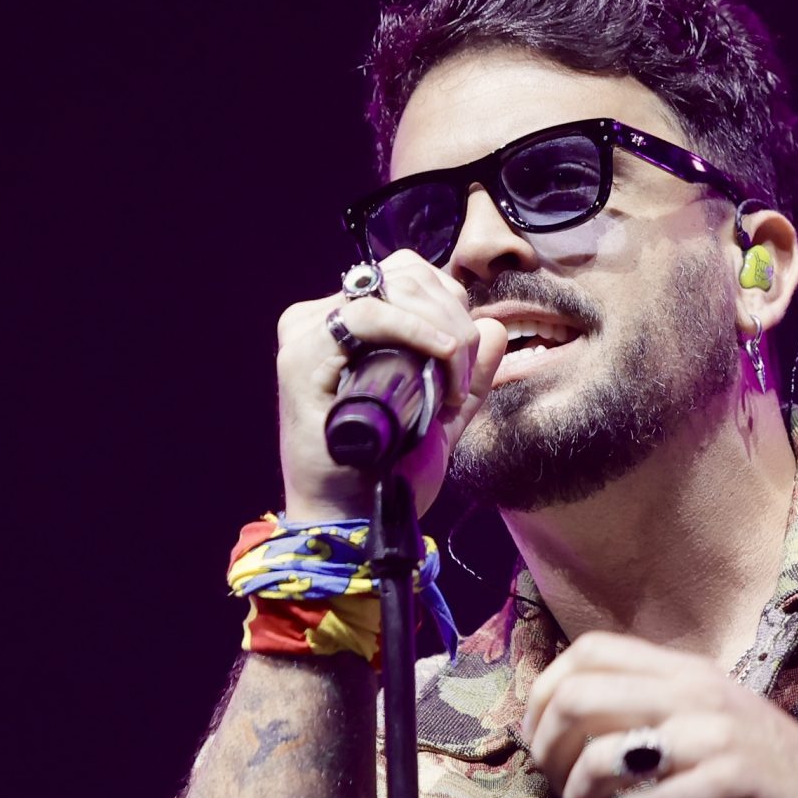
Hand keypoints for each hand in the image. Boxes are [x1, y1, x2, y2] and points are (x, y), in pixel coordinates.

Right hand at [276, 250, 508, 519]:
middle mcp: (324, 321)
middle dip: (454, 317)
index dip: (451, 304)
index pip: (410, 277)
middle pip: (407, 275)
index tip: (467, 357)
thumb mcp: (442, 420)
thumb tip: (495, 326)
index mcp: (350, 327)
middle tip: (461, 378)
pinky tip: (443, 355)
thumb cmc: (389, 475)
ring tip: (449, 386)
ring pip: (393, 289)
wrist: (356, 522)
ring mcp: (308, 334)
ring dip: (442, 329)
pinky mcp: (301, 355)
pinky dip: (415, 330)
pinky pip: (367, 315)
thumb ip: (470, 379)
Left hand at [519, 632, 797, 797]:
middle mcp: (699, 693)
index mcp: (690, 671)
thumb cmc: (778, 782)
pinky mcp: (729, 787)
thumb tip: (577, 725)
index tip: (539, 741)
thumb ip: (660, 714)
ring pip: (603, 756)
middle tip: (554, 787)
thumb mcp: (717, 726)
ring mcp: (716, 737)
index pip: (590, 650)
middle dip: (547, 749)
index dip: (544, 692)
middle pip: (580, 695)